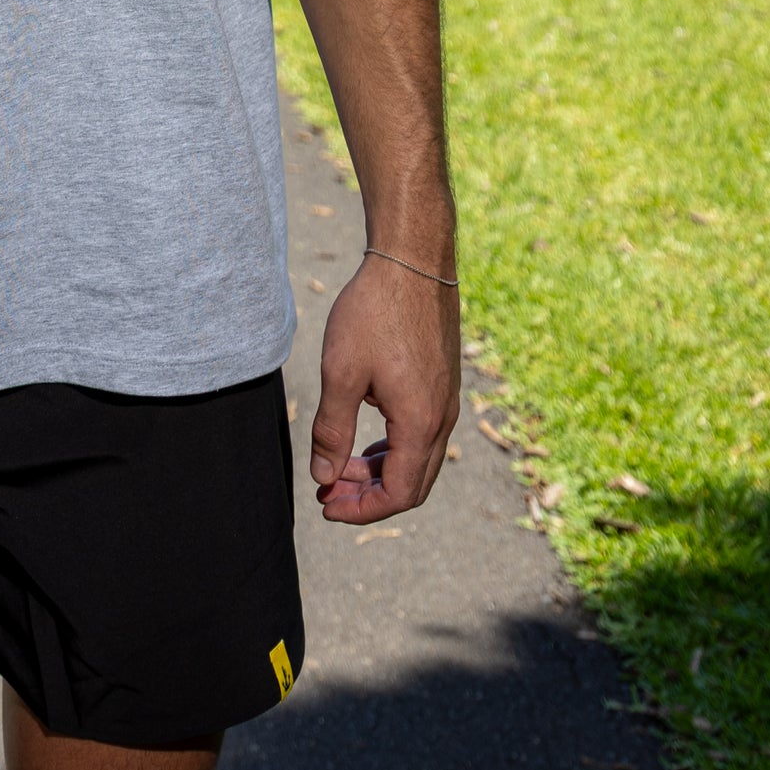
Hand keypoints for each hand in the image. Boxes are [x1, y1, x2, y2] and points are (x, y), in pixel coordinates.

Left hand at [309, 251, 459, 523]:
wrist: (411, 260)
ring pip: (418, 459)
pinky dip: (393, 447)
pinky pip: (422, 434)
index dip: (360, 509)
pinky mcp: (443, 383)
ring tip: (339, 465)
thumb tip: (322, 475)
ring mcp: (447, 401)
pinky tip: (364, 433)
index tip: (325, 503)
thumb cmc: (374, 311)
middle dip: (368, 495)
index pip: (398, 494)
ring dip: (379, 471)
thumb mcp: (341, 372)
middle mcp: (442, 419)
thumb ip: (332, 430)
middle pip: (412, 484)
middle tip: (327, 488)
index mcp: (420, 423)